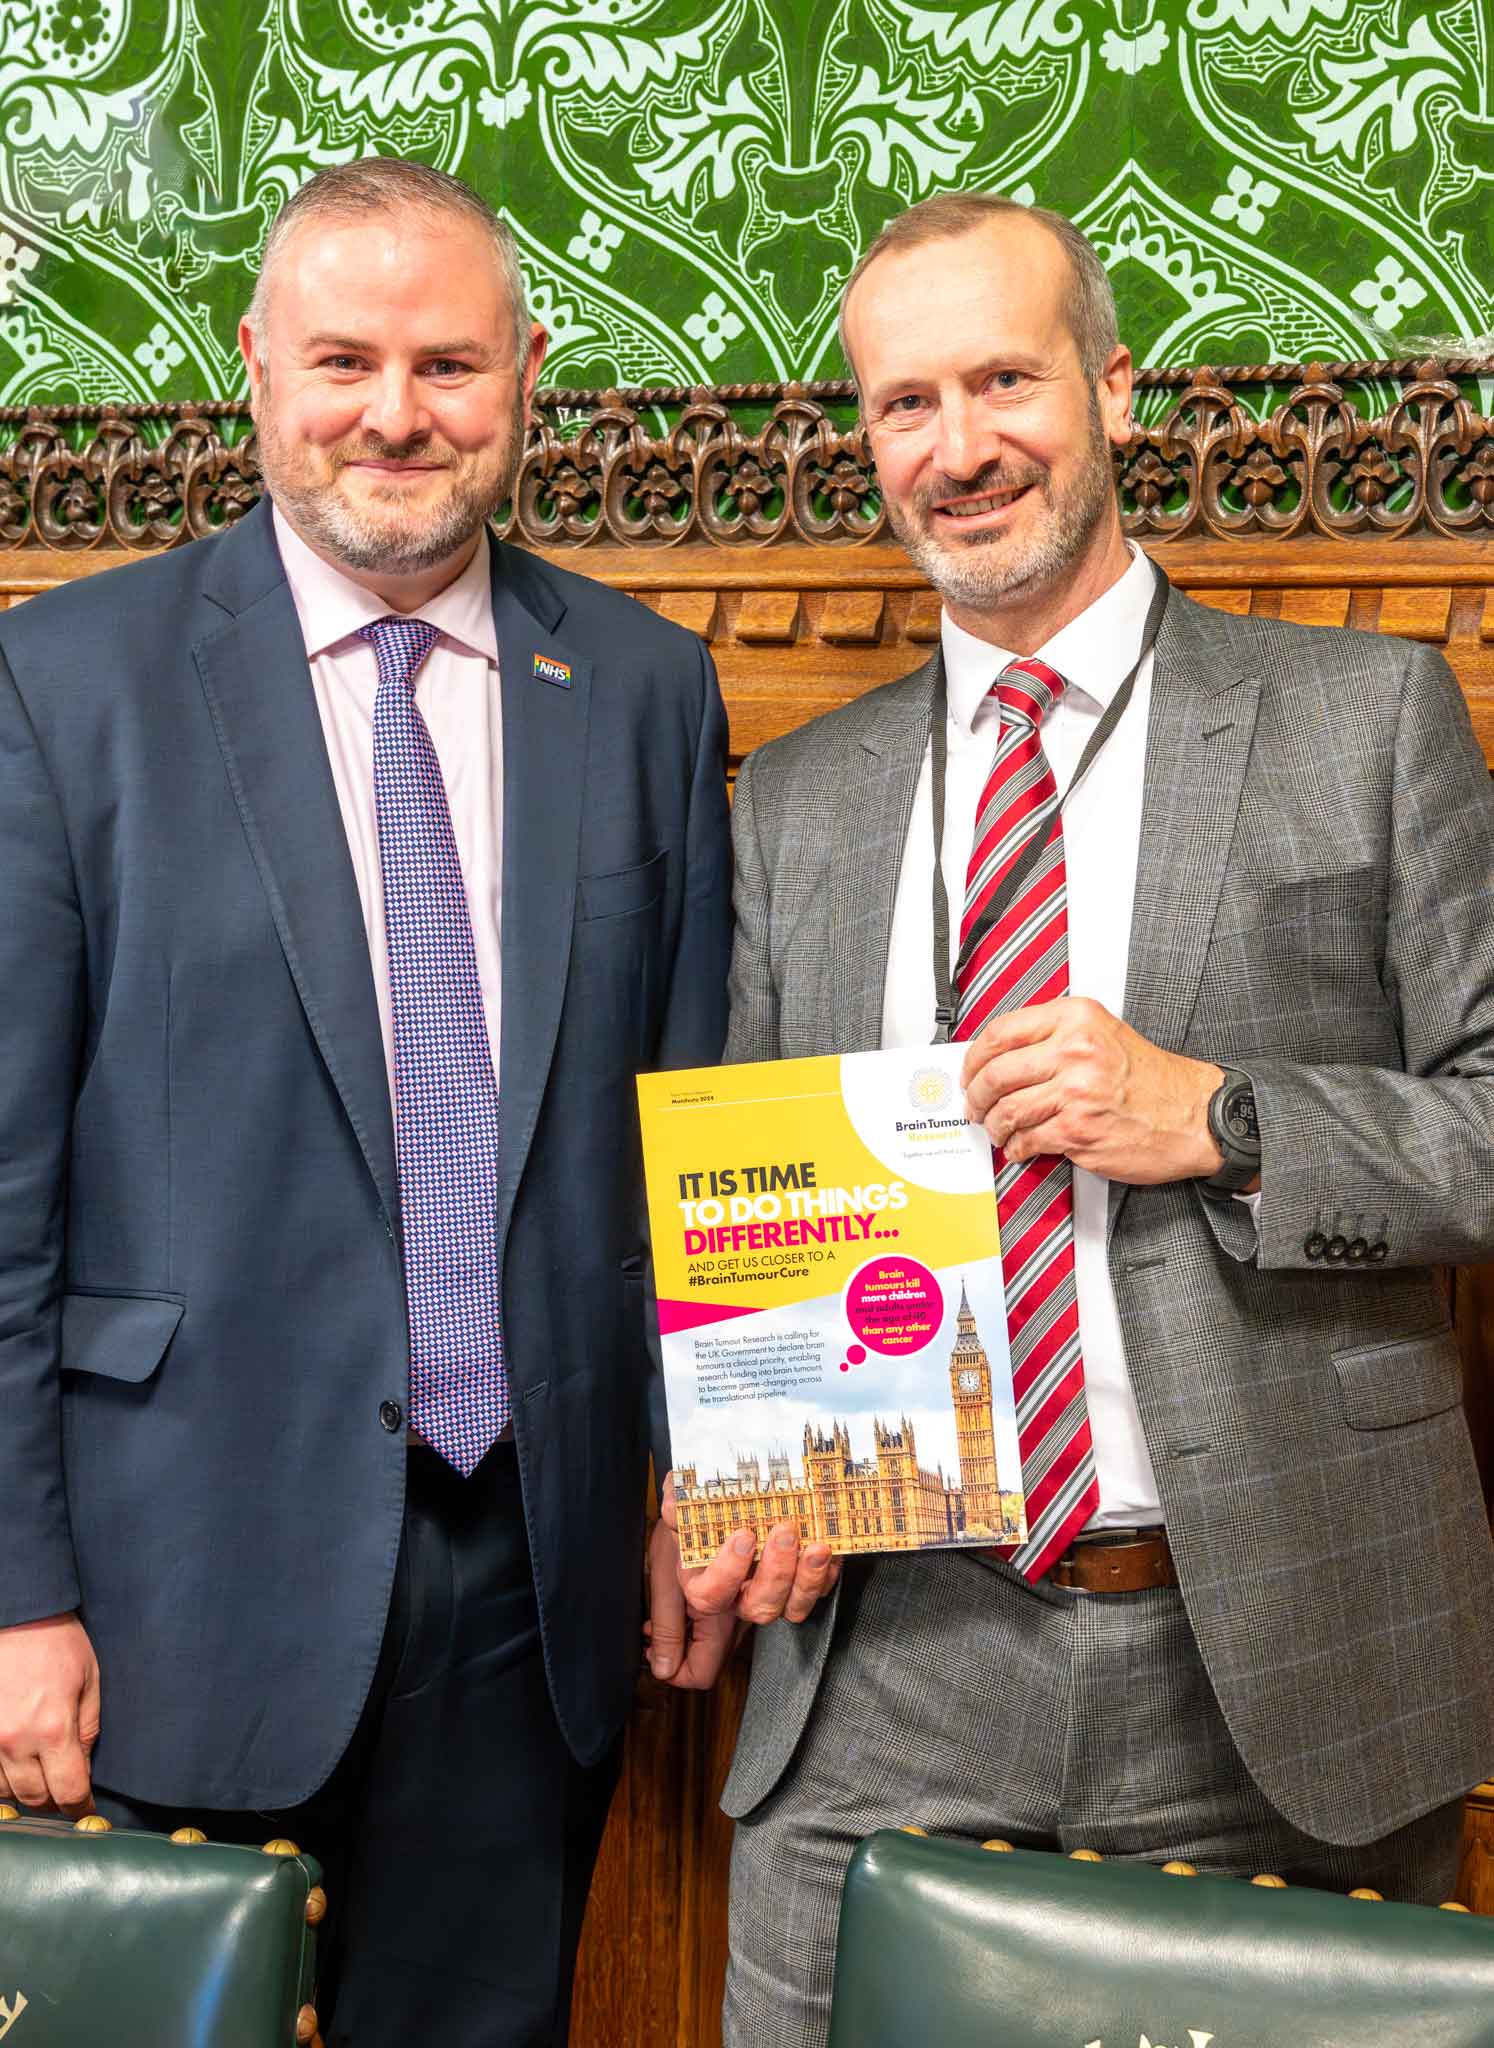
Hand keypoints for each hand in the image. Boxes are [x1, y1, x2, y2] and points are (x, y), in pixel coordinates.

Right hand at [0, 1613, 100, 1816]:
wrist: (16, 1615)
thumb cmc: (57, 1642)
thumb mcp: (90, 1680)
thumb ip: (87, 1729)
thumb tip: (83, 1765)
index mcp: (53, 1729)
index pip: (68, 1791)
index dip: (79, 1807)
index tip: (85, 1812)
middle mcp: (15, 1742)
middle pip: (34, 1799)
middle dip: (53, 1800)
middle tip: (65, 1792)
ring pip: (5, 1791)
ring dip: (24, 1789)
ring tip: (40, 1774)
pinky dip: (1, 1775)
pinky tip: (16, 1764)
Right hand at [644, 1474, 841, 1689]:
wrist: (741, 1493)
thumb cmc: (710, 1504)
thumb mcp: (686, 1500)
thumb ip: (677, 1505)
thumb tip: (674, 1507)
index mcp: (705, 1579)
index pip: (710, 1597)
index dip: (727, 1574)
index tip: (743, 1536)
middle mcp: (740, 1593)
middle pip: (758, 1607)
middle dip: (776, 1575)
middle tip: (783, 1533)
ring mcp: (773, 1591)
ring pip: (792, 1608)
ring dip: (808, 1580)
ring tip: (816, 1547)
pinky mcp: (801, 1582)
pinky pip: (820, 1591)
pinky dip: (828, 1572)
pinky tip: (829, 1545)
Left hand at [961, 997, 1223, 1185]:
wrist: (1194, 1114)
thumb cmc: (1151, 1079)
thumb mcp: (1102, 1034)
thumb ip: (1053, 1036)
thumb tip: (1000, 1056)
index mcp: (1075, 1019)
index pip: (1001, 1033)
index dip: (974, 1057)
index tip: (970, 1071)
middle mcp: (1074, 1050)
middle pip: (996, 1073)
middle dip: (977, 1095)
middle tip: (976, 1105)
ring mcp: (1076, 1092)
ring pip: (1007, 1110)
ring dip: (994, 1126)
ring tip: (998, 1130)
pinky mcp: (1078, 1130)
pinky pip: (1027, 1139)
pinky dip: (1016, 1147)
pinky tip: (1020, 1147)